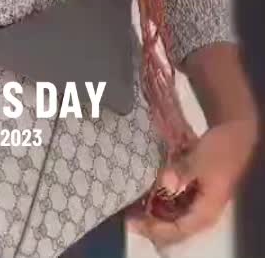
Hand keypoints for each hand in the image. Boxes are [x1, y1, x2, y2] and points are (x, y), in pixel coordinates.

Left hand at [126, 117, 257, 248]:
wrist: (235, 134)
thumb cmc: (220, 150)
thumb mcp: (199, 160)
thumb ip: (181, 173)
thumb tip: (164, 183)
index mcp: (206, 211)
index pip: (178, 230)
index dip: (155, 228)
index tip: (134, 221)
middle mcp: (202, 212)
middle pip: (174, 227)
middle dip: (152, 222)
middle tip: (129, 214)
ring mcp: (198, 202)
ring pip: (173, 215)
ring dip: (155, 211)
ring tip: (134, 204)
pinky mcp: (195, 191)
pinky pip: (175, 203)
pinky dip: (161, 200)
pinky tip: (147, 191)